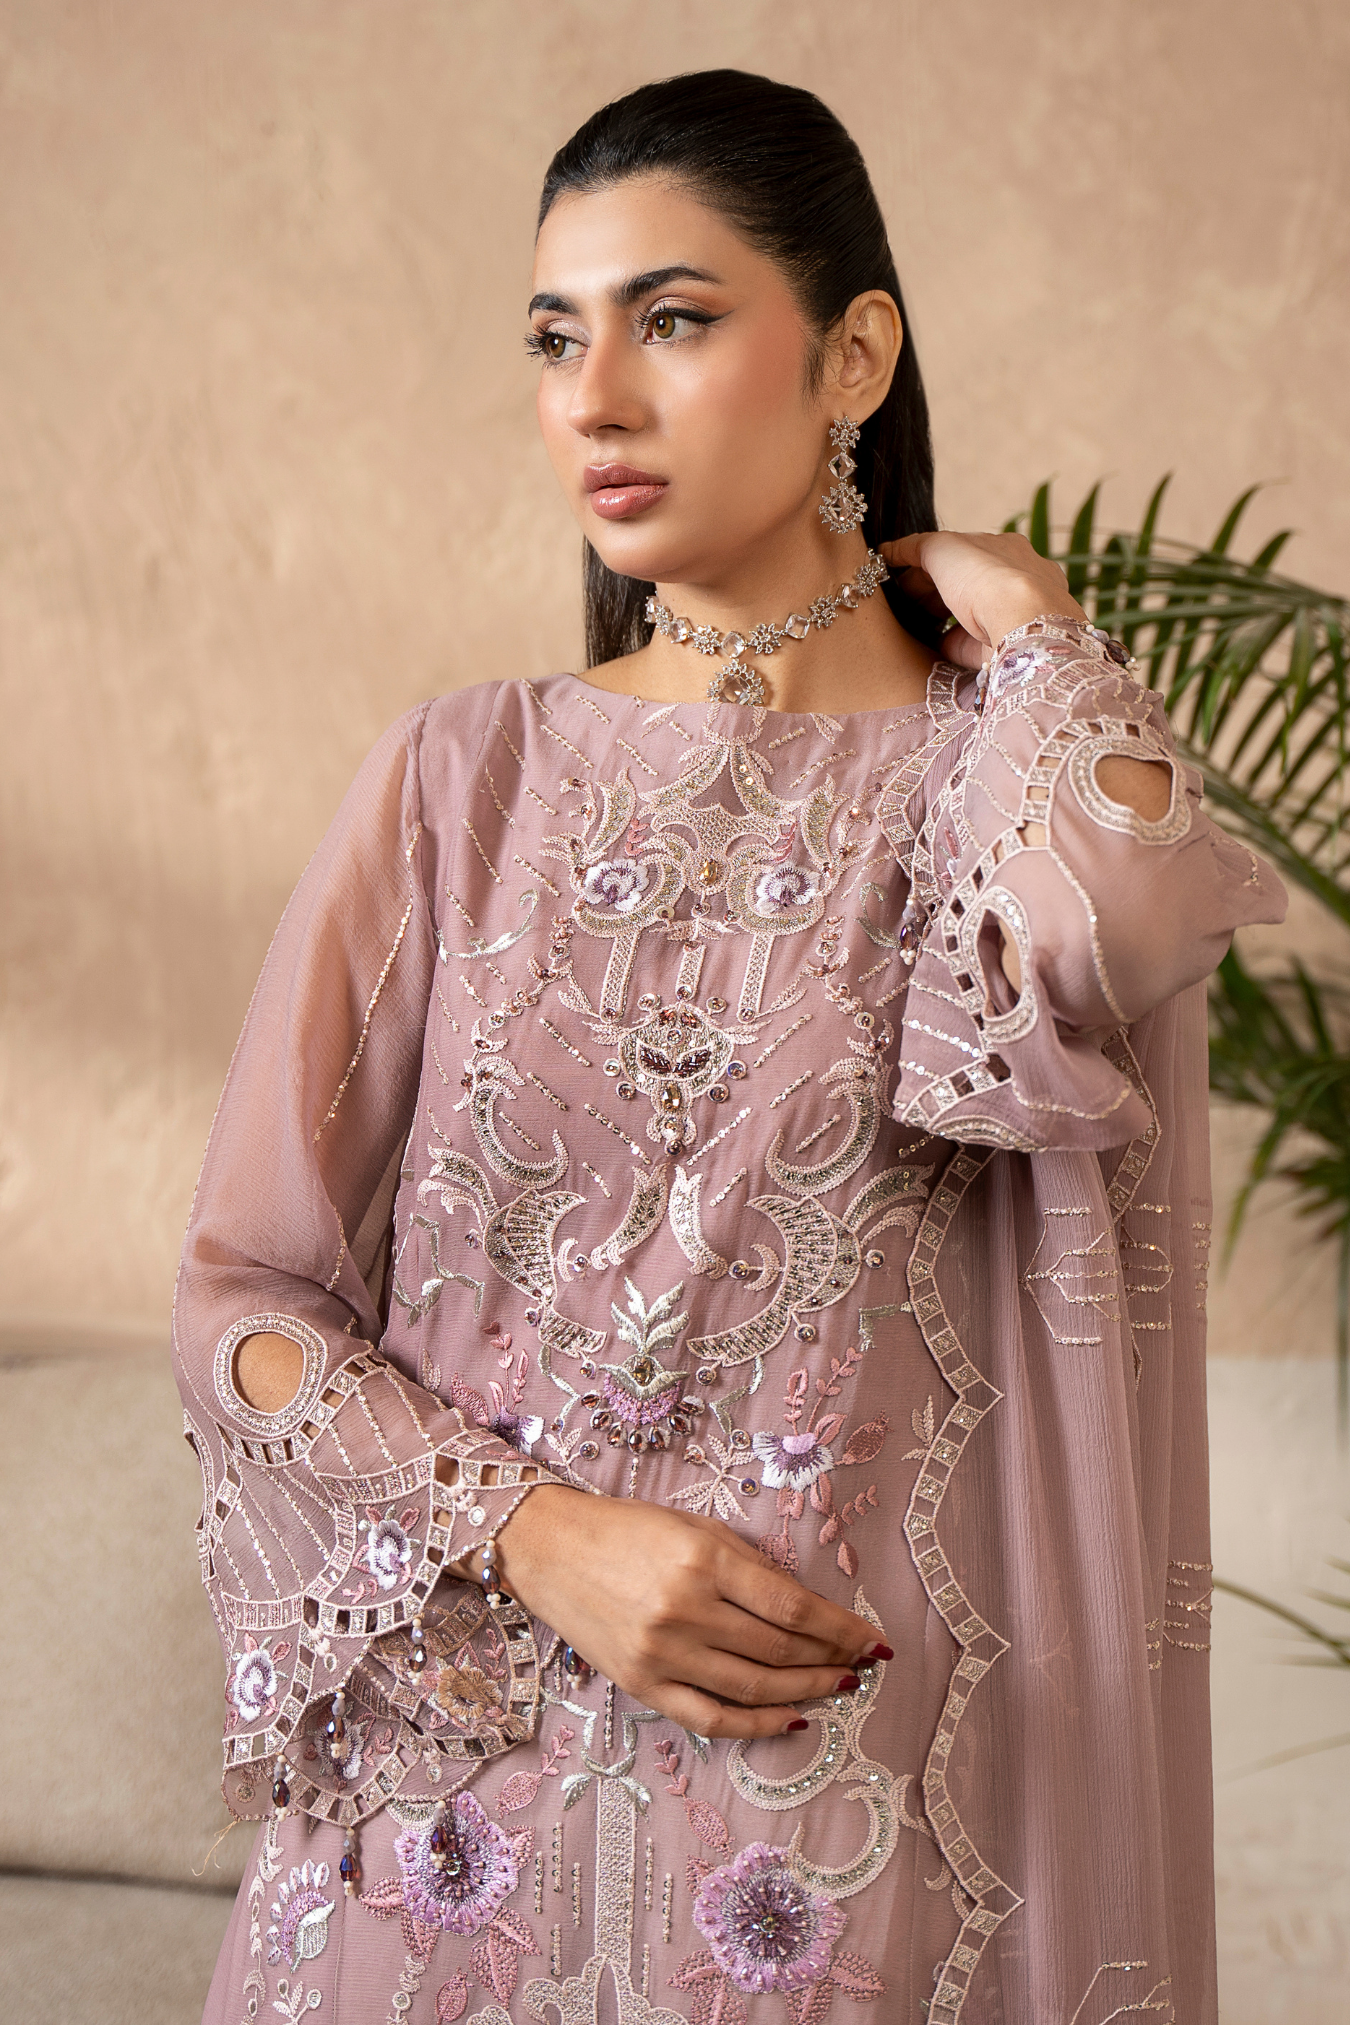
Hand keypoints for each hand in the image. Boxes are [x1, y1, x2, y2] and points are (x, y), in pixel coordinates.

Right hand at [489, 1485, 888, 1738]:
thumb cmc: (629, 1529)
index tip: (872, 1639)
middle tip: (860, 1664)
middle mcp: (685, 1610)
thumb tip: (811, 1612)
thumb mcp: (697, 1527)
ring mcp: (662, 1654)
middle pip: (779, 1650)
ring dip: (806, 1690)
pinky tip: (792, 1719)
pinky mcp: (642, 1686)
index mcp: (704, 1559)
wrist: (550, 1549)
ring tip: (838, 1687)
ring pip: (754, 1686)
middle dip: (831, 1660)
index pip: (792, 1607)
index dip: (841, 1629)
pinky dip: (757, 1724)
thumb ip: (750, 1568)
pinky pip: (711, 1718)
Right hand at [882, 530, 1083, 670]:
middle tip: (901, 602)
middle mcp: (1014, 580)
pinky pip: (970, 648)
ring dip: (941, 621)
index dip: (926, 562)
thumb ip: (914, 546)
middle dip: (932, 593)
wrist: (1019, 623)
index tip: (897, 575)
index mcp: (1004, 548)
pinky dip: (948, 648)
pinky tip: (926, 650)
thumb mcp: (941, 547)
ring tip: (911, 625)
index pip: (961, 552)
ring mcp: (1011, 616)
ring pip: (969, 616)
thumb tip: (888, 551)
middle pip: (965, 585)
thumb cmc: (985, 577)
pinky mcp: (1003, 648)